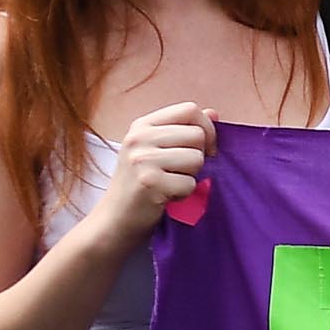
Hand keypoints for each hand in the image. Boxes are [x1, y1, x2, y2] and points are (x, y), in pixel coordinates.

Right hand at [93, 102, 215, 243]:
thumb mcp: (157, 150)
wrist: (115, 219)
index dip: (207, 128)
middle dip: (199, 156)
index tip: (206, 148)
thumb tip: (213, 113)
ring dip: (191, 176)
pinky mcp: (149, 182)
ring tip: (170, 183)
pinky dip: (184, 194)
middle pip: (197, 134)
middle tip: (180, 172)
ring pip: (197, 158)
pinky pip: (190, 183)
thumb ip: (183, 131)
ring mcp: (141, 159)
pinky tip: (166, 196)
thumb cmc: (141, 184)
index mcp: (142, 125)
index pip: (190, 109)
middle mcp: (139, 138)